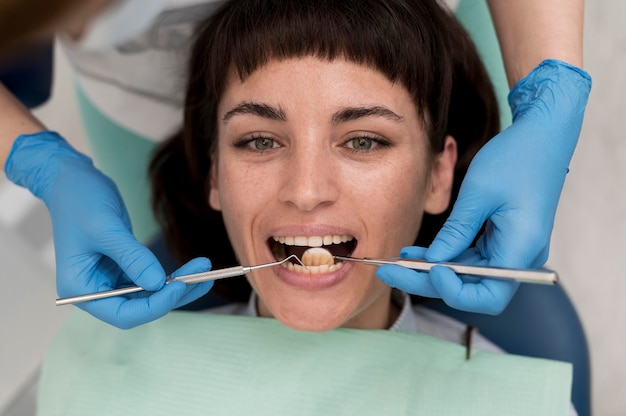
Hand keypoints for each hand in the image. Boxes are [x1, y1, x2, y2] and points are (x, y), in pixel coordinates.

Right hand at [5, 131, 212, 327]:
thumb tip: (158, 283)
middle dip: (172, 296)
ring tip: (203, 269)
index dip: (154, 306)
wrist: (72, 180)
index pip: (123, 314)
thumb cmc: (80, 201)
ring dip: (178, 286)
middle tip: (201, 277)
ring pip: (150, 295)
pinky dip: (170, 276)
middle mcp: (96, 290)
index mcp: (81, 289)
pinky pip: (150, 279)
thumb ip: (132, 257)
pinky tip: (191, 267)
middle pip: (140, 308)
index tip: (179, 287)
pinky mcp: (123, 267)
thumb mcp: (106, 229)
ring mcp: (111, 280)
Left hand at [377, 60, 591, 314]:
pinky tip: (417, 253)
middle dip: (429, 283)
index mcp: (522, 249)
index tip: (428, 270)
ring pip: (468, 276)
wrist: (543, 137)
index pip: (488, 297)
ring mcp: (511, 250)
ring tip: (397, 262)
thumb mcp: (479, 194)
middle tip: (390, 274)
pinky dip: (445, 257)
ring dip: (432, 271)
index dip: (454, 292)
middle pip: (473, 290)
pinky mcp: (501, 241)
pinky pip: (471, 259)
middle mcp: (520, 257)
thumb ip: (456, 231)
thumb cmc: (517, 159)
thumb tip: (433, 261)